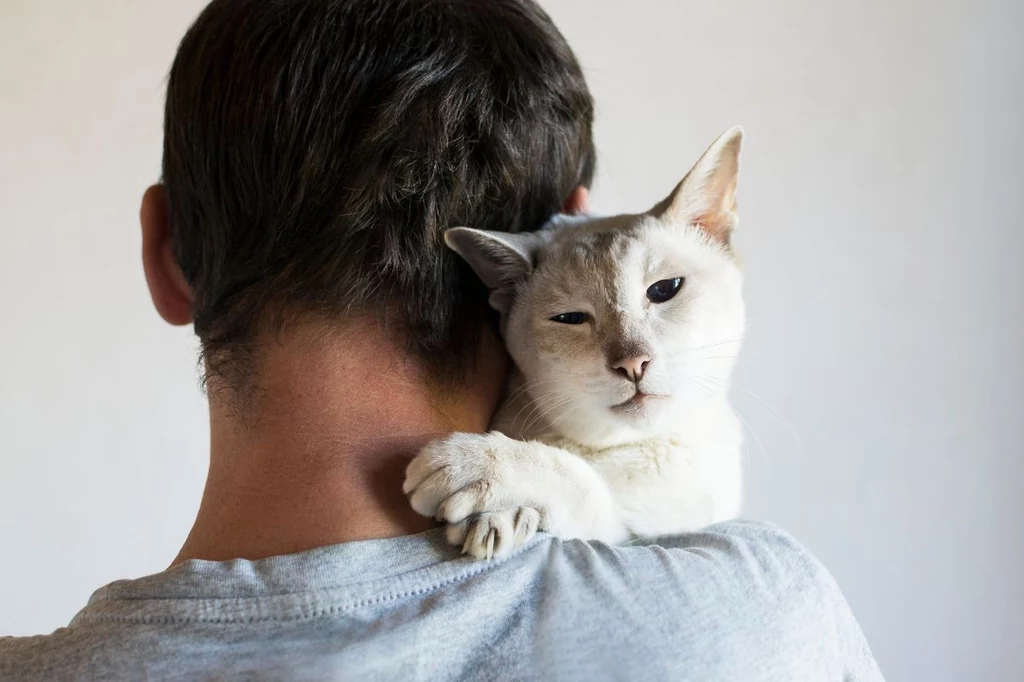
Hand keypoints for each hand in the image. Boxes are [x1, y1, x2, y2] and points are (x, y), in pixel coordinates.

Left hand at [404, 431, 626, 558]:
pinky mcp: (505, 491)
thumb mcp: (503, 463)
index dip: (419, 464)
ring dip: (430, 496)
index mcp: (486, 445)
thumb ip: (479, 462)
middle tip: (413, 500)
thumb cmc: (533, 482)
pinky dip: (453, 506)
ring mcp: (497, 470)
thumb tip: (446, 465)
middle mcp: (488, 452)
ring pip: (448, 478)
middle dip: (419, 481)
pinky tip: (447, 516)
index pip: (440, 447)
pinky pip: (470, 496)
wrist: (570, 487)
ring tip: (426, 511)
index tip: (409, 481)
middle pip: (439, 461)